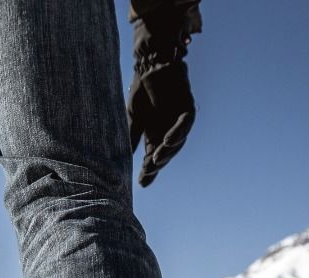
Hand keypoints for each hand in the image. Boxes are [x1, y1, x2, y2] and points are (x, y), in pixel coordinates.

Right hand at [129, 60, 194, 187]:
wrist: (150, 64)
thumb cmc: (141, 89)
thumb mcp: (133, 117)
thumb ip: (131, 137)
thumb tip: (121, 160)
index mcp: (156, 135)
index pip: (154, 158)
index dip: (149, 171)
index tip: (141, 183)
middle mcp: (170, 130)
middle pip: (166, 153)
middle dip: (157, 163)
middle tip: (147, 171)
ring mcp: (180, 120)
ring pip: (177, 142)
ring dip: (167, 152)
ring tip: (156, 160)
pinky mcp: (188, 107)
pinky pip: (185, 124)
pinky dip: (177, 133)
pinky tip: (167, 141)